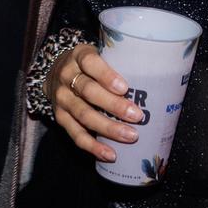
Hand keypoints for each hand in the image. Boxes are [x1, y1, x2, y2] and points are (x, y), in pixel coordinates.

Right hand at [49, 44, 142, 162]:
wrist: (53, 72)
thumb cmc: (88, 64)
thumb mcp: (98, 53)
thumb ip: (118, 61)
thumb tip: (154, 78)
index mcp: (79, 56)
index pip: (90, 63)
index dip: (106, 76)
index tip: (124, 88)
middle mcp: (67, 77)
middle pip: (89, 91)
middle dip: (114, 105)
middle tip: (137, 116)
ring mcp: (62, 99)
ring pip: (84, 115)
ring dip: (108, 128)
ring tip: (130, 136)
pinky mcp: (60, 118)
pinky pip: (76, 134)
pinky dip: (93, 146)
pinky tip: (110, 154)